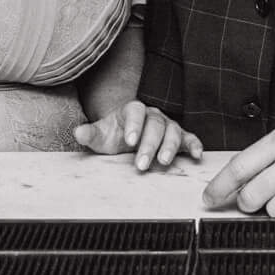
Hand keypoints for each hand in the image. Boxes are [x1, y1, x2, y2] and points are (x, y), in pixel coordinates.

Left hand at [73, 101, 203, 171]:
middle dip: (149, 144)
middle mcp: (153, 115)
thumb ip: (91, 134)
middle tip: (141, 164)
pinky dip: (194, 145)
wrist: (128, 137)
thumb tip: (78, 133)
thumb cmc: (115, 135)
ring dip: (170, 146)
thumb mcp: (101, 135)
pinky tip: (196, 155)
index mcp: (133, 111)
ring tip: (163, 162)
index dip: (134, 125)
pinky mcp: (180, 137)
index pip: (135, 111)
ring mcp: (168, 125)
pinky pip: (189, 138)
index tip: (129, 140)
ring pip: (173, 131)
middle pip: (155, 125)